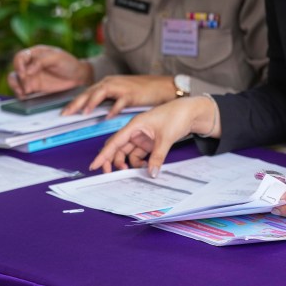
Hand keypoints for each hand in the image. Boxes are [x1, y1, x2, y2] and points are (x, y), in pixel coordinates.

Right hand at [7, 45, 92, 97]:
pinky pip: (22, 91)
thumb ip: (41, 61)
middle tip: (25, 86)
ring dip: (16, 87)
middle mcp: (29, 65)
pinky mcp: (34, 88)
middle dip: (16, 79)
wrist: (78, 77)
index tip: (24, 73)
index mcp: (34, 54)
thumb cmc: (69, 63)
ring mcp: (31, 77)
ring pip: (15, 81)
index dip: (18, 65)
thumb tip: (27, 70)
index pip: (20, 57)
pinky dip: (21, 94)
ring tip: (23, 94)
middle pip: (15, 70)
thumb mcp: (57, 57)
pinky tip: (25, 97)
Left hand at [62, 75, 176, 117]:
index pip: (86, 92)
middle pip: (90, 92)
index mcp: (107, 83)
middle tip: (66, 114)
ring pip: (102, 93)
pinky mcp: (132, 94)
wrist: (161, 86)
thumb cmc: (141, 91)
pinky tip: (108, 116)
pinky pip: (121, 101)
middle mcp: (111, 82)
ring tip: (84, 112)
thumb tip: (93, 110)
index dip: (74, 102)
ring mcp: (121, 87)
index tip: (63, 113)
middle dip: (77, 103)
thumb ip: (107, 99)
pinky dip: (114, 109)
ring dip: (92, 102)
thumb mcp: (120, 93)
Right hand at [89, 96, 217, 175]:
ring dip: (127, 163)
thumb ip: (157, 157)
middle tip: (110, 174)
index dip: (103, 154)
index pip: (114, 141)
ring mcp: (142, 136)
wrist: (190, 111)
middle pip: (117, 147)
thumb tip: (151, 173)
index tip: (94, 165)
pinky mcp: (149, 141)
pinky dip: (139, 162)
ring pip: (127, 152)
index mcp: (134, 125)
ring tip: (131, 172)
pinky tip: (145, 167)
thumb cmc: (176, 116)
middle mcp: (135, 130)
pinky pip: (138, 154)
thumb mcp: (166, 138)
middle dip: (112, 160)